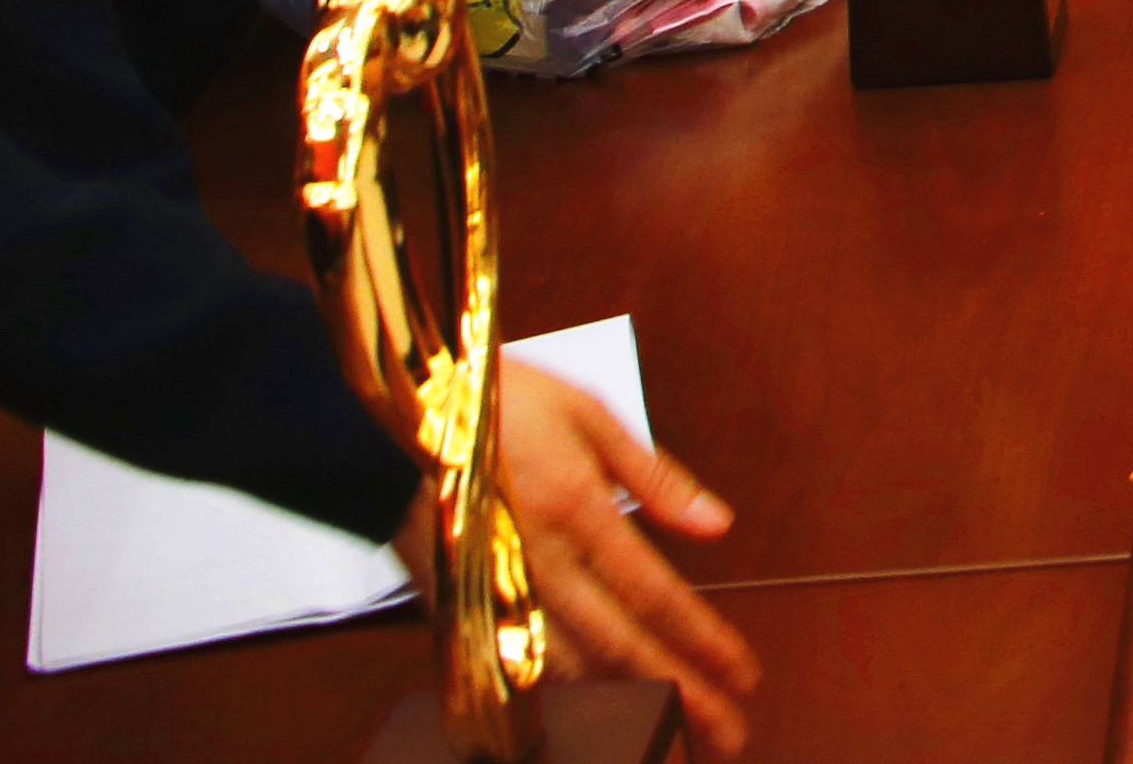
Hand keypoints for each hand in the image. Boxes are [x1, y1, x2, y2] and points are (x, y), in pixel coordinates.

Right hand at [482, 366, 756, 752]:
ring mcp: (496, 594)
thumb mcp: (589, 415)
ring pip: (571, 672)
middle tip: (729, 735)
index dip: (703, 641)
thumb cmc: (495, 402)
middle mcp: (539, 565)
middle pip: (620, 647)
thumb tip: (717, 524)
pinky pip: (520, 668)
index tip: (744, 675)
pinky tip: (596, 713)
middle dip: (681, 695)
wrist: (387, 415)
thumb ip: (654, 478)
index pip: (654, 595)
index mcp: (578, 511)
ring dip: (627, 707)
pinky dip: (564, 698)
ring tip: (675, 735)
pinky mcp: (459, 610)